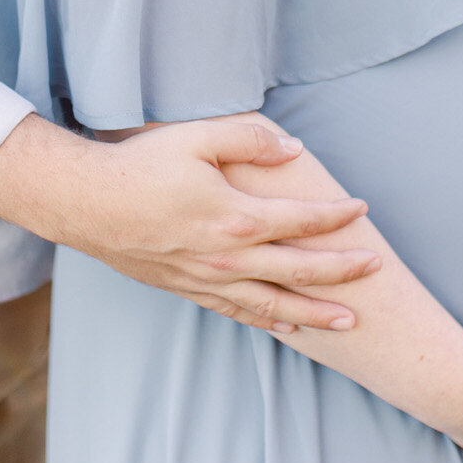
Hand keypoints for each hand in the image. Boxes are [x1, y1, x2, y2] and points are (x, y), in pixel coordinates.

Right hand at [0, 112, 378, 331]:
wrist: (86, 204)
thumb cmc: (140, 165)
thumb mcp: (196, 136)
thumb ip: (250, 139)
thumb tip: (294, 150)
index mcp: (236, 217)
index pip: (301, 220)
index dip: (337, 216)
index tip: (361, 208)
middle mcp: (228, 257)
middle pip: (299, 271)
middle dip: (342, 273)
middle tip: (376, 270)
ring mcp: (208, 279)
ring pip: (274, 304)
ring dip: (315, 313)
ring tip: (349, 322)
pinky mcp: (188, 289)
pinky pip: (238, 312)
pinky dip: (268, 321)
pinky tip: (287, 326)